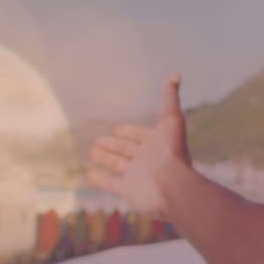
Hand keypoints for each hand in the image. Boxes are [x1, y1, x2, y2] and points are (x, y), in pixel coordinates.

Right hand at [86, 72, 191, 218]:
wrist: (172, 187)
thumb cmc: (172, 152)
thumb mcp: (172, 120)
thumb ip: (170, 98)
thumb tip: (175, 73)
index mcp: (156, 144)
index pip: (139, 135)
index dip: (129, 131)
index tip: (117, 129)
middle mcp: (146, 159)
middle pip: (126, 149)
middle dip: (113, 144)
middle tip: (97, 139)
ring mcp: (137, 175)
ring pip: (117, 164)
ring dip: (105, 158)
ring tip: (92, 151)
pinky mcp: (128, 190)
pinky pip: (111, 183)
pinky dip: (99, 179)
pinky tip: (88, 175)